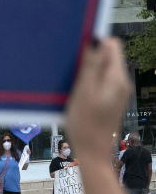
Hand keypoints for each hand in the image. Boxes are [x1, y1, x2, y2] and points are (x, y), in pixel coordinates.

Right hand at [66, 38, 130, 159]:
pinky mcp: (110, 99)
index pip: (112, 44)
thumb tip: (97, 41)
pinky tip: (77, 93)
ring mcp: (117, 91)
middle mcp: (121, 82)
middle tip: (73, 71)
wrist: (93, 152)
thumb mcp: (83, 91)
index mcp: (117, 78)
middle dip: (88, 57)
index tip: (77, 52)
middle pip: (107, 55)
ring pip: (102, 68)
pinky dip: (87, 81)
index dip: (94, 43)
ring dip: (86, 70)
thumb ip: (92, 65)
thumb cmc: (85, 124)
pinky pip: (100, 80)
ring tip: (74, 85)